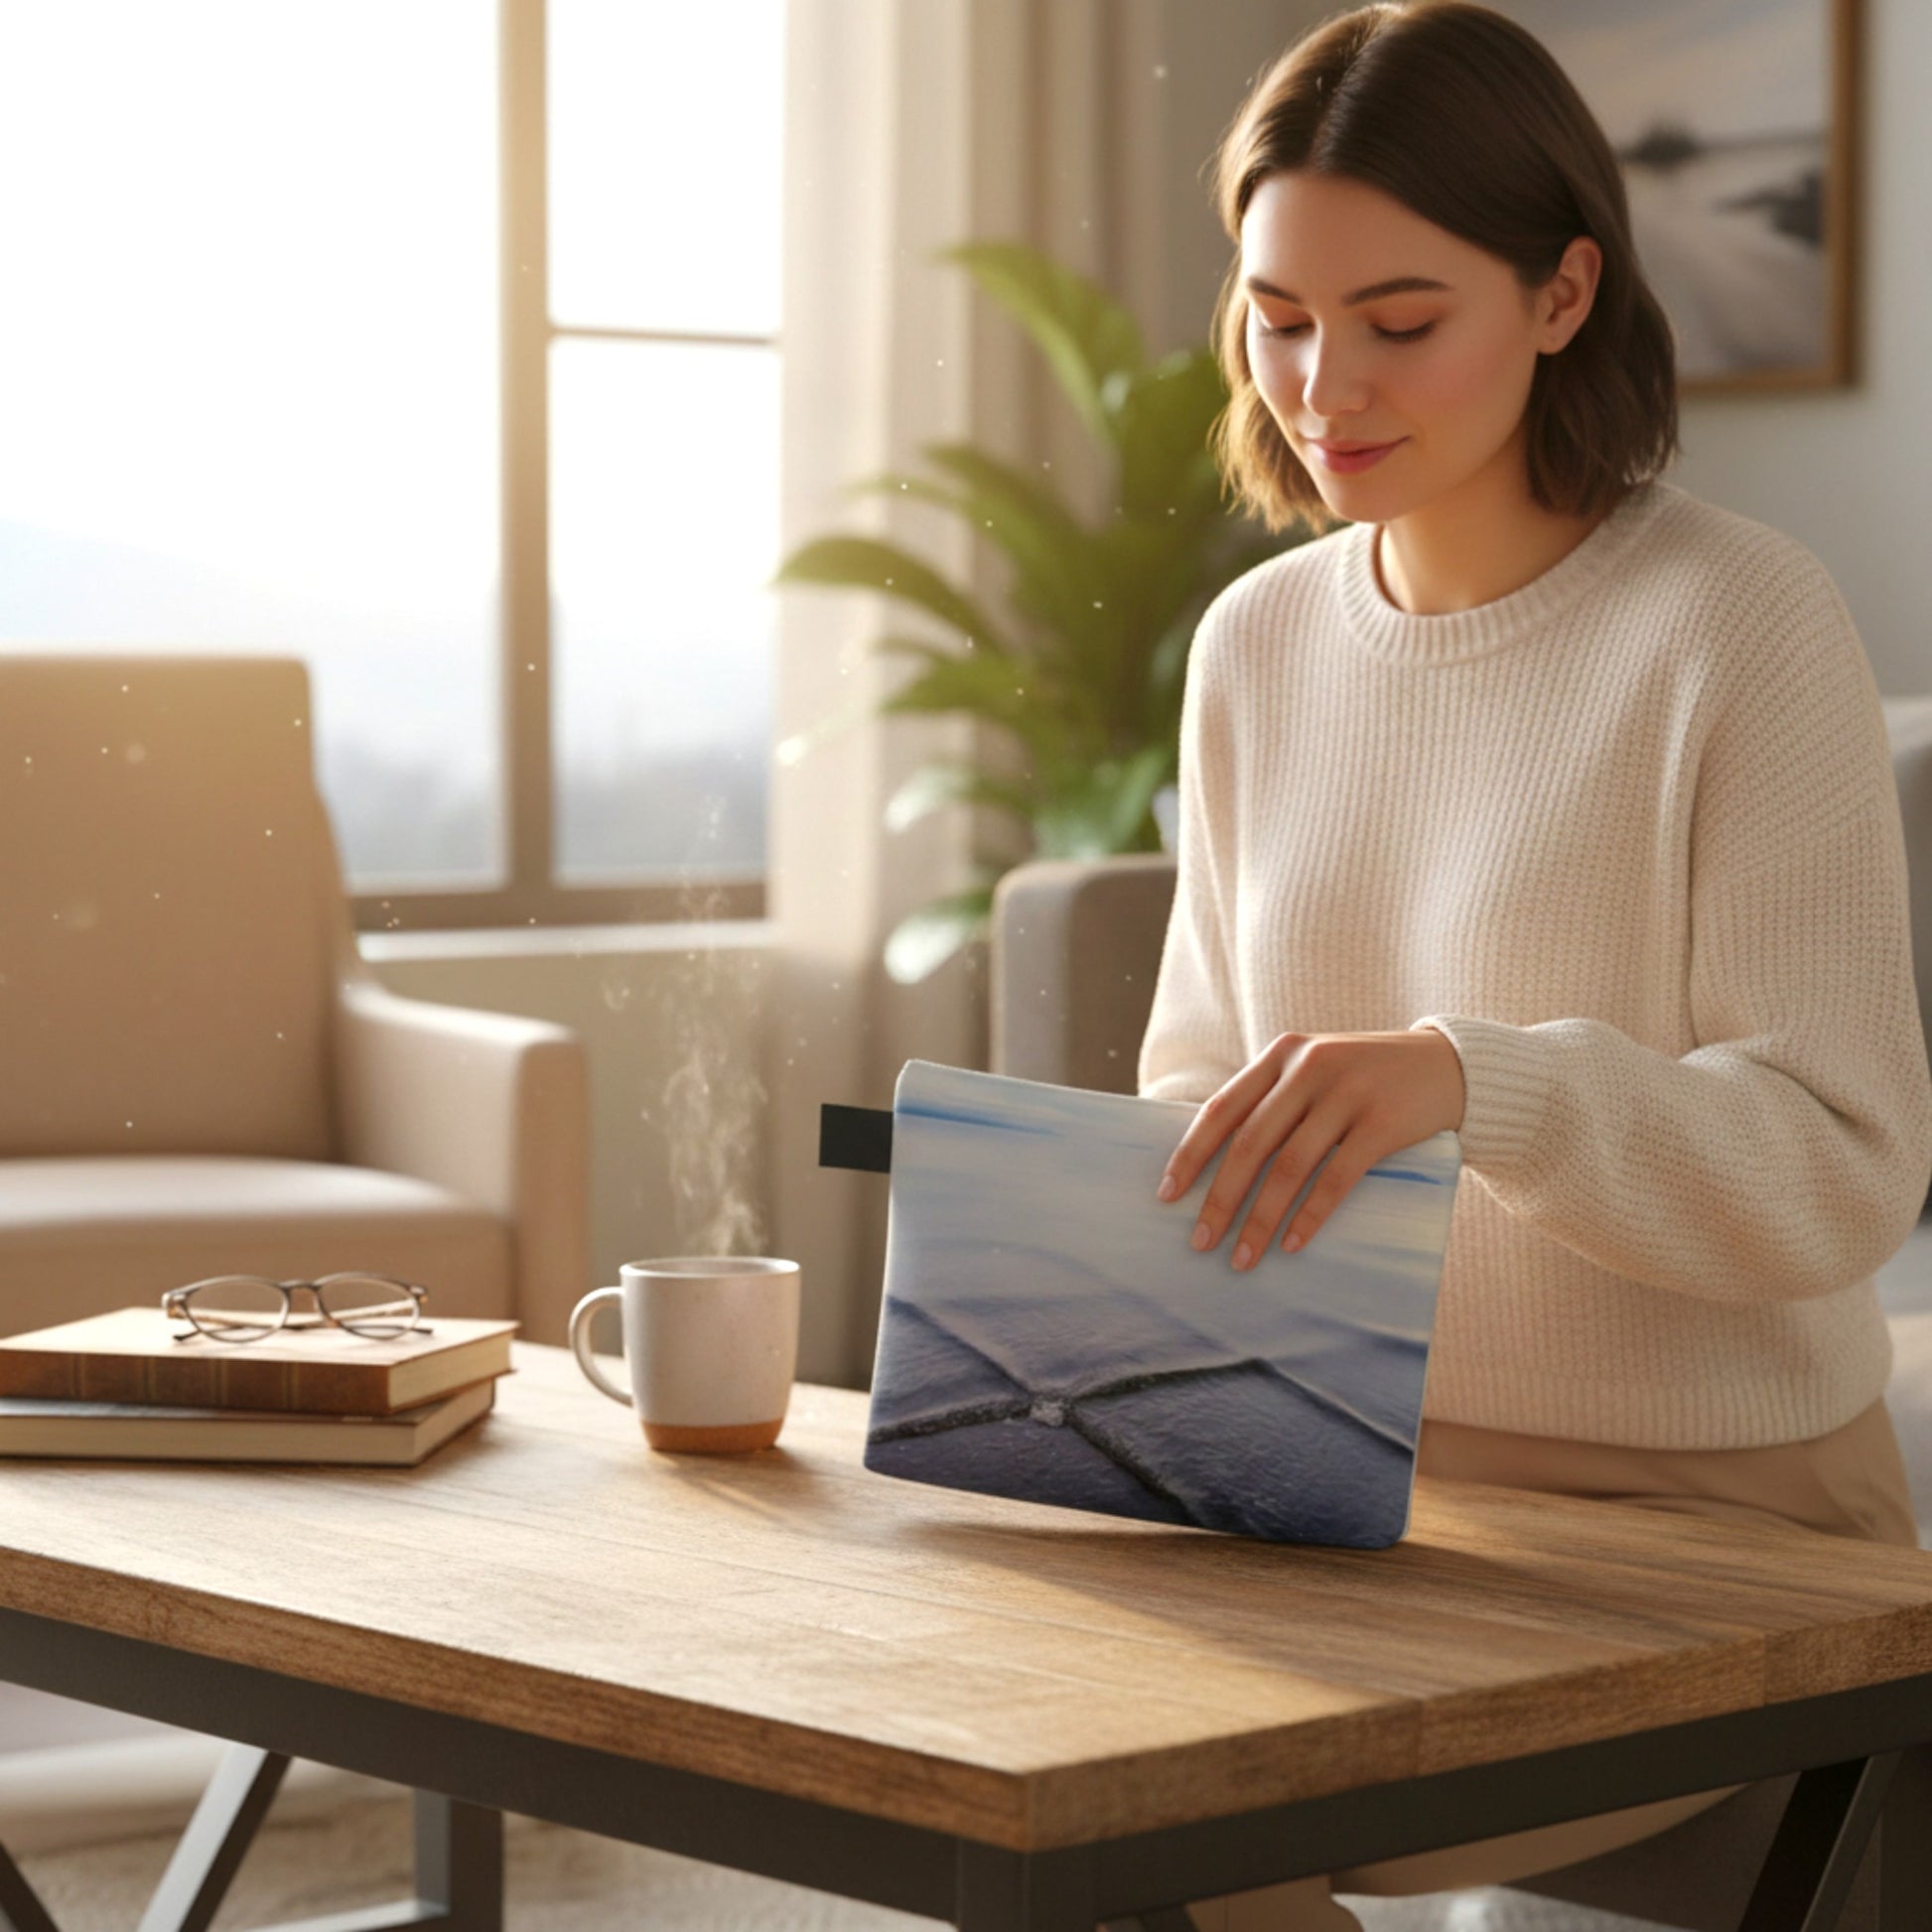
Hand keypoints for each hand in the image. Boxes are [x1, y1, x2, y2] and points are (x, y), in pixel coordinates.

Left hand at [1155, 1029, 1464, 1267]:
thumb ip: (1274, 1101)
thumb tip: (1216, 1166)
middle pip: (1250, 1143)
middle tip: (1201, 1242)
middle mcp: (1309, 1068)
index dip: (1191, 1154)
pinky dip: (1310, 1216)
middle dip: (1220, 1198)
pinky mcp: (1382, 1122)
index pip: (1221, 1109)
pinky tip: (1292, 1244)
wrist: (1447, 1065)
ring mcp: (1347, 1093)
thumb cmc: (1366, 1079)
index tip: (1167, 1195)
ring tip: (1243, 1258)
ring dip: (1261, 1219)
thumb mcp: (1315, 1072)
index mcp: (1282, 1055)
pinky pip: (1336, 1178)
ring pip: (1289, 1167)